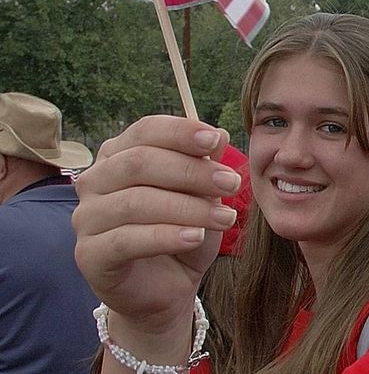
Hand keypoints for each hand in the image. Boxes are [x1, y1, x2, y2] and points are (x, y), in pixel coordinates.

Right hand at [72, 116, 240, 359]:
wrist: (169, 287)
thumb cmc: (184, 230)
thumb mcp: (203, 195)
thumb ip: (206, 164)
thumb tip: (220, 134)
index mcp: (119, 155)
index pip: (145, 130)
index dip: (180, 132)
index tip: (215, 140)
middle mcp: (95, 181)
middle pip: (139, 162)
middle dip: (192, 171)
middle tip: (232, 184)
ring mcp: (86, 218)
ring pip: (135, 202)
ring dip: (187, 207)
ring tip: (226, 218)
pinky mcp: (88, 254)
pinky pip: (126, 240)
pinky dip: (166, 236)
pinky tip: (196, 237)